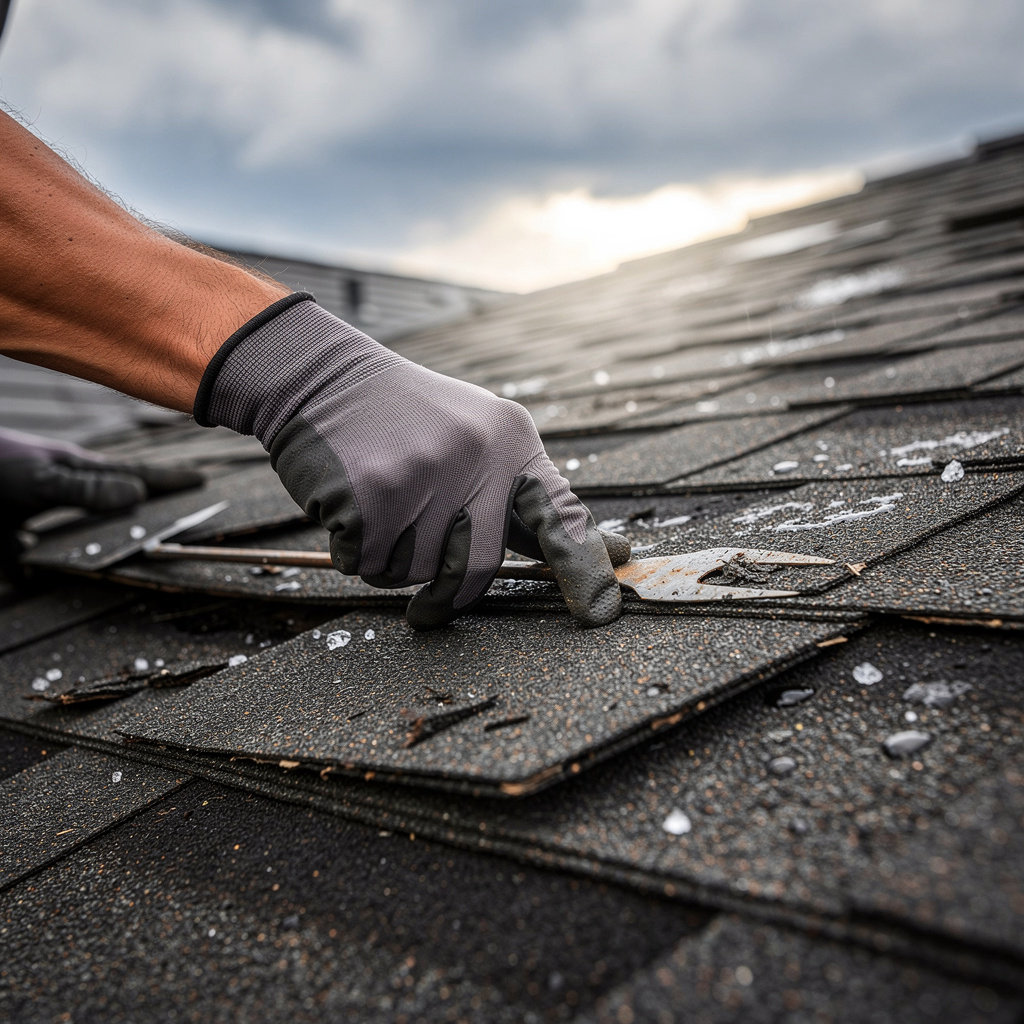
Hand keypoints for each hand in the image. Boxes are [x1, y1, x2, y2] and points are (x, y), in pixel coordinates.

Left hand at [0, 427, 202, 571]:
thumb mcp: (43, 479)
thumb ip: (87, 490)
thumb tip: (137, 495)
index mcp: (75, 469)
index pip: (133, 474)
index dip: (167, 479)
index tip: (201, 479)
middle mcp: (59, 487)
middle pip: (111, 497)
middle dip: (142, 501)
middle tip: (178, 502)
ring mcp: (32, 507)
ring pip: (75, 526)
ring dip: (94, 537)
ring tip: (122, 544)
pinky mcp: (6, 532)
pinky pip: (29, 552)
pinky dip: (32, 564)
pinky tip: (34, 569)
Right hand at [195, 295, 629, 628]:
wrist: (322, 378)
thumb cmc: (407, 419)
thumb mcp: (479, 436)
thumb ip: (529, 496)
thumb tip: (611, 549)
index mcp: (511, 443)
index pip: (560, 518)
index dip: (584, 570)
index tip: (603, 615)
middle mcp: (476, 458)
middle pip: (477, 569)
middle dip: (447, 594)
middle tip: (426, 607)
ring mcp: (425, 476)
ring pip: (414, 572)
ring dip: (391, 558)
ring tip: (379, 505)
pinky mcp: (372, 496)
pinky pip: (366, 564)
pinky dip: (352, 548)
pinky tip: (349, 500)